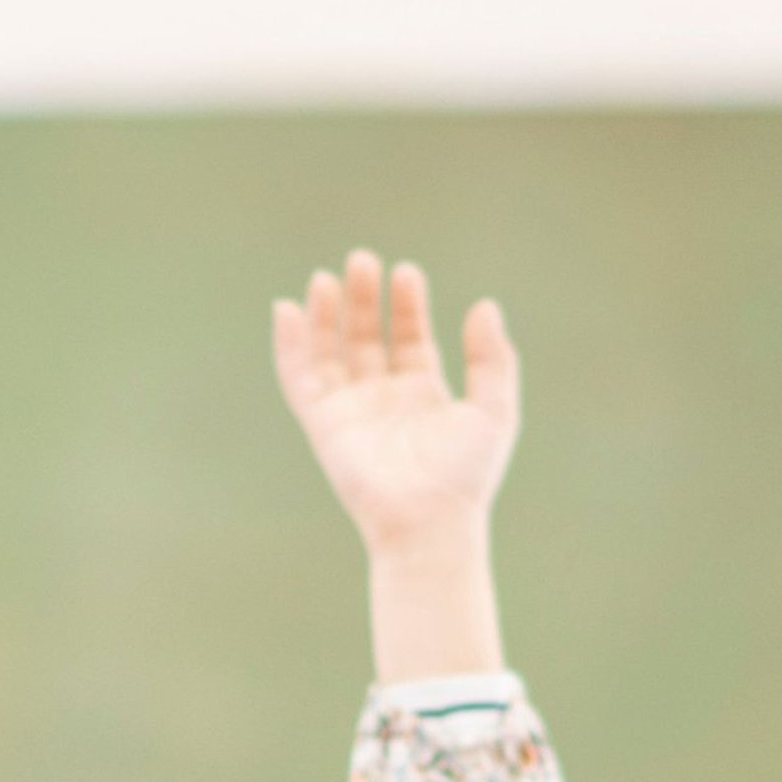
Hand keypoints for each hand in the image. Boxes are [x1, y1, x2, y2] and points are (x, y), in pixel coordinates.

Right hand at [273, 251, 519, 680]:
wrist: (430, 521)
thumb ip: (492, 359)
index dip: (406, 304)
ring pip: (331, 352)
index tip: (405, 273)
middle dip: (363, 299)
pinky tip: (288, 309)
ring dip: (327, 314)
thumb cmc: (466, 475)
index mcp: (424, 396)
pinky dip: (290, 345)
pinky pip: (299, 378)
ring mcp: (351, 411)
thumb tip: (484, 305)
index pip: (409, 338)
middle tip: (363, 260)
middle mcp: (384, 400)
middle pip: (366, 337)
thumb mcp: (493, 409)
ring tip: (329, 277)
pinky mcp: (323, 424)